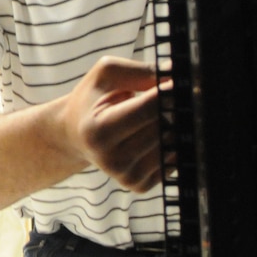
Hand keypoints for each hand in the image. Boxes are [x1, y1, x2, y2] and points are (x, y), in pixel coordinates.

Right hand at [60, 56, 166, 192]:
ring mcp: (125, 176)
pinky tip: (157, 134)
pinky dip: (172, 145)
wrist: (75, 134)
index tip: (181, 81)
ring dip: (174, 126)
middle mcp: (110, 159)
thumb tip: (178, 72)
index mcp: (98, 130)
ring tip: (160, 114)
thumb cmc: (93, 98)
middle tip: (174, 95)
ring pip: (171, 145)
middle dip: (173, 108)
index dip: (169, 92)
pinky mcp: (138, 186)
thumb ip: (141, 71)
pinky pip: (172, 162)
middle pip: (163, 127)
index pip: (147, 109)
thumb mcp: (107, 73)